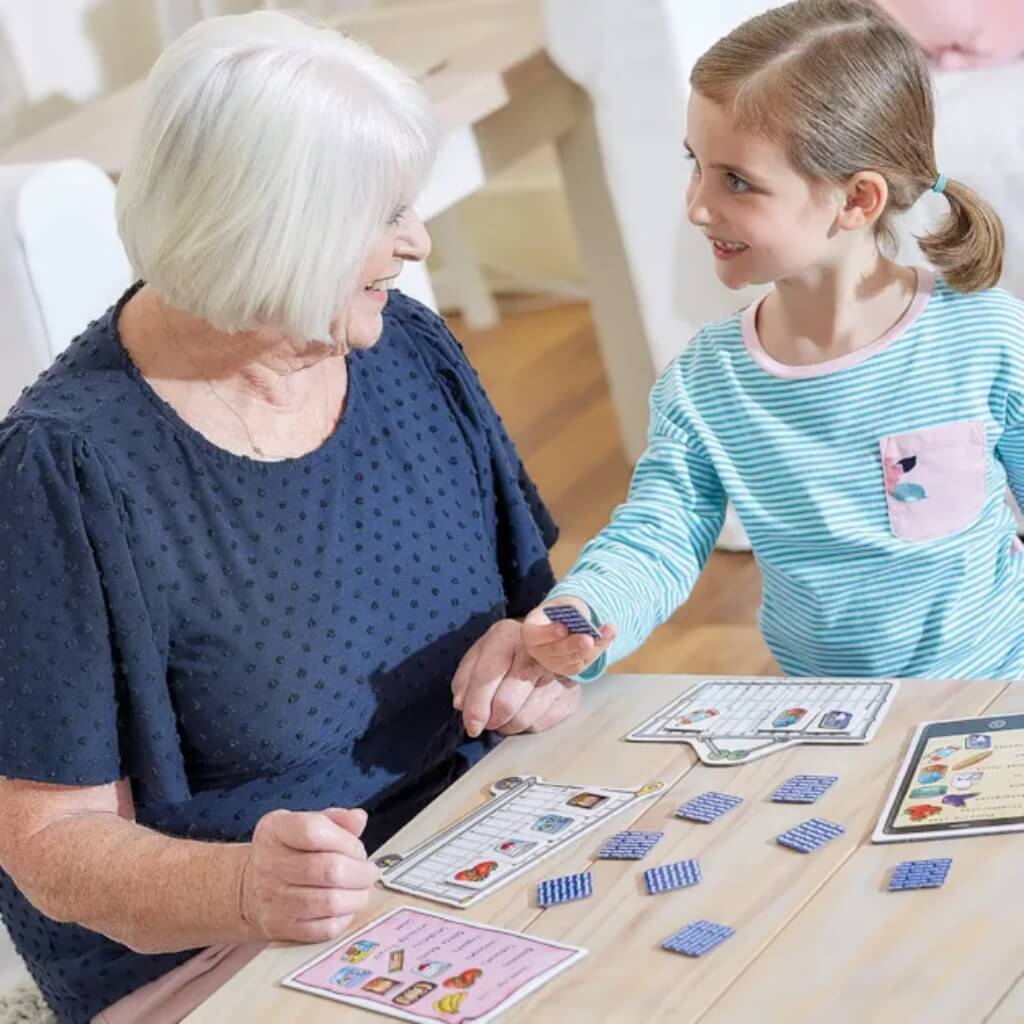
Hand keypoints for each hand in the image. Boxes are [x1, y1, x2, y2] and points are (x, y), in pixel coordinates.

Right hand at [241, 807, 379, 943]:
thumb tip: (358, 819)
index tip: (358, 848)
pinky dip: (344, 918)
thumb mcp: (304, 824)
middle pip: (328, 869)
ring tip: (361, 889)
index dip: (346, 840)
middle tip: (369, 871)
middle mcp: (270, 864)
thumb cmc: (287, 852)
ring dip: (357, 896)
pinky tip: (347, 907)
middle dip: (360, 872)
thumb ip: (336, 819)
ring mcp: (274, 900)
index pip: (313, 831)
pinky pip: (324, 929)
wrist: (250, 888)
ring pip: (330, 902)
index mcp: (276, 830)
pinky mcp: (282, 928)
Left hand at [452, 618, 573, 737]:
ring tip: (504, 713)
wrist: (552, 639)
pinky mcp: (570, 694)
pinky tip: (524, 708)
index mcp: (507, 636)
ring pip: (523, 719)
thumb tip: (461, 705)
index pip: (486, 678)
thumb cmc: (511, 648)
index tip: (472, 726)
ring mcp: (556, 673)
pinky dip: (527, 724)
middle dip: (492, 719)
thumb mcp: (481, 652)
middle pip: (506, 704)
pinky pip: (540, 724)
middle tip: (488, 718)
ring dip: (507, 725)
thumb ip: (466, 677)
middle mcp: (535, 652)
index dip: (476, 708)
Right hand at [522, 597, 614, 676]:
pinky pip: (583, 664)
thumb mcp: (563, 605)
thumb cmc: (562, 612)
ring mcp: (552, 663)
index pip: (535, 635)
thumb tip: (583, 621)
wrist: (566, 622)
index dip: (548, 633)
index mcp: (531, 631)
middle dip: (574, 645)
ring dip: (593, 648)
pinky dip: (598, 651)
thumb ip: (570, 612)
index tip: (563, 628)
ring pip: (572, 660)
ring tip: (608, 632)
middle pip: (555, 651)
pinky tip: (607, 638)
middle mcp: (538, 651)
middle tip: (589, 639)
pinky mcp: (567, 670)